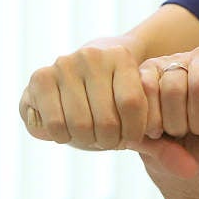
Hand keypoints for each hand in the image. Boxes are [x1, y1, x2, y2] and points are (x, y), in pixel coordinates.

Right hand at [19, 36, 147, 150]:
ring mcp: (64, 65)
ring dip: (87, 140)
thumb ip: (145, 114)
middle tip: (109, 141)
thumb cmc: (111, 90)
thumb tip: (158, 139)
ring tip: (92, 138)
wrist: (76, 72)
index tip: (133, 139)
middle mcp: (91, 56)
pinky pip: (55, 123)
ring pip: (81, 124)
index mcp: (120, 56)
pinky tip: (69, 133)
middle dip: (110, 140)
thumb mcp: (133, 95)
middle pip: (106, 119)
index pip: (132, 103)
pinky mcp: (40, 78)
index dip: (134, 130)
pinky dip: (63, 137)